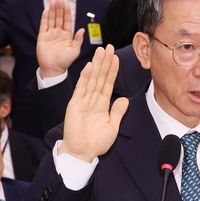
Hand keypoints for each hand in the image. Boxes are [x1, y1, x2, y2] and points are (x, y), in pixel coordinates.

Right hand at [36, 0, 84, 78]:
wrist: (53, 69)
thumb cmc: (65, 61)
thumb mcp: (75, 50)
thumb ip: (78, 40)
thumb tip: (82, 29)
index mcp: (68, 35)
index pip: (67, 21)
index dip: (67, 13)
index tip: (67, 4)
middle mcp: (59, 33)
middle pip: (59, 18)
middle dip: (59, 9)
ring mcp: (50, 34)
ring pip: (51, 19)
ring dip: (52, 10)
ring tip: (53, 1)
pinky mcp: (42, 37)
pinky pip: (43, 25)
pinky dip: (45, 18)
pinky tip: (46, 10)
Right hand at [59, 45, 128, 161]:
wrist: (82, 153)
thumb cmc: (96, 142)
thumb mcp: (112, 126)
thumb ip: (118, 112)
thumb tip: (125, 99)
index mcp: (101, 104)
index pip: (108, 83)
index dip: (112, 70)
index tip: (117, 58)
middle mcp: (92, 99)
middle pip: (100, 77)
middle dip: (105, 62)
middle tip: (109, 47)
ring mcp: (83, 100)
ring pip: (91, 79)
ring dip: (96, 65)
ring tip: (101, 51)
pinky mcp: (74, 104)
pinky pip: (81, 88)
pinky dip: (85, 77)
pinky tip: (89, 67)